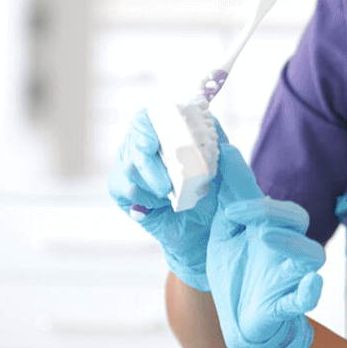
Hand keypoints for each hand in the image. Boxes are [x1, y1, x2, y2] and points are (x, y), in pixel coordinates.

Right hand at [108, 111, 250, 289]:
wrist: (203, 231)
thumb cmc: (215, 197)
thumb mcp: (225, 169)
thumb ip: (221, 146)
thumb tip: (215, 125)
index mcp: (171, 131)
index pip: (150, 116)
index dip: (147, 126)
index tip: (152, 142)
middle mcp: (148, 143)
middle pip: (135, 138)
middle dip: (148, 162)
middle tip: (165, 187)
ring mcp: (133, 162)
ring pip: (128, 163)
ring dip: (151, 182)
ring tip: (171, 196)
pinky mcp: (122, 186)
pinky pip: (121, 185)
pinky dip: (142, 195)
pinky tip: (157, 204)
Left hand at [206, 146, 323, 347]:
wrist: (237, 322)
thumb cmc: (236, 274)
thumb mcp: (222, 236)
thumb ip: (227, 205)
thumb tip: (222, 160)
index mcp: (267, 228)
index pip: (265, 198)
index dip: (245, 182)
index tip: (222, 162)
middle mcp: (284, 247)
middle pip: (297, 219)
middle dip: (273, 210)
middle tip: (237, 210)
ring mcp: (289, 275)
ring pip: (311, 254)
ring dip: (292, 243)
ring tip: (266, 237)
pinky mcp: (287, 304)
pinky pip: (306, 298)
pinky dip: (309, 292)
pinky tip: (311, 285)